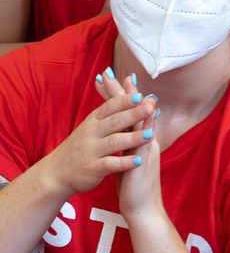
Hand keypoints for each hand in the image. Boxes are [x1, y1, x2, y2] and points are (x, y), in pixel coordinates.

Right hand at [44, 70, 153, 195]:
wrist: (56, 172)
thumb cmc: (82, 145)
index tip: (140, 95)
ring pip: (114, 142)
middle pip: (114, 122)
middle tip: (150, 108)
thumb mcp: (93, 124)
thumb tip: (130, 81)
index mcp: (94, 120)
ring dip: (132, 138)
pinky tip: (138, 161)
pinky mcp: (92, 168)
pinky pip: (109, 164)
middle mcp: (91, 133)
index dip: (124, 101)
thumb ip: (113, 108)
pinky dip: (124, 163)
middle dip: (133, 114)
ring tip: (150, 134)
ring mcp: (91, 151)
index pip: (110, 107)